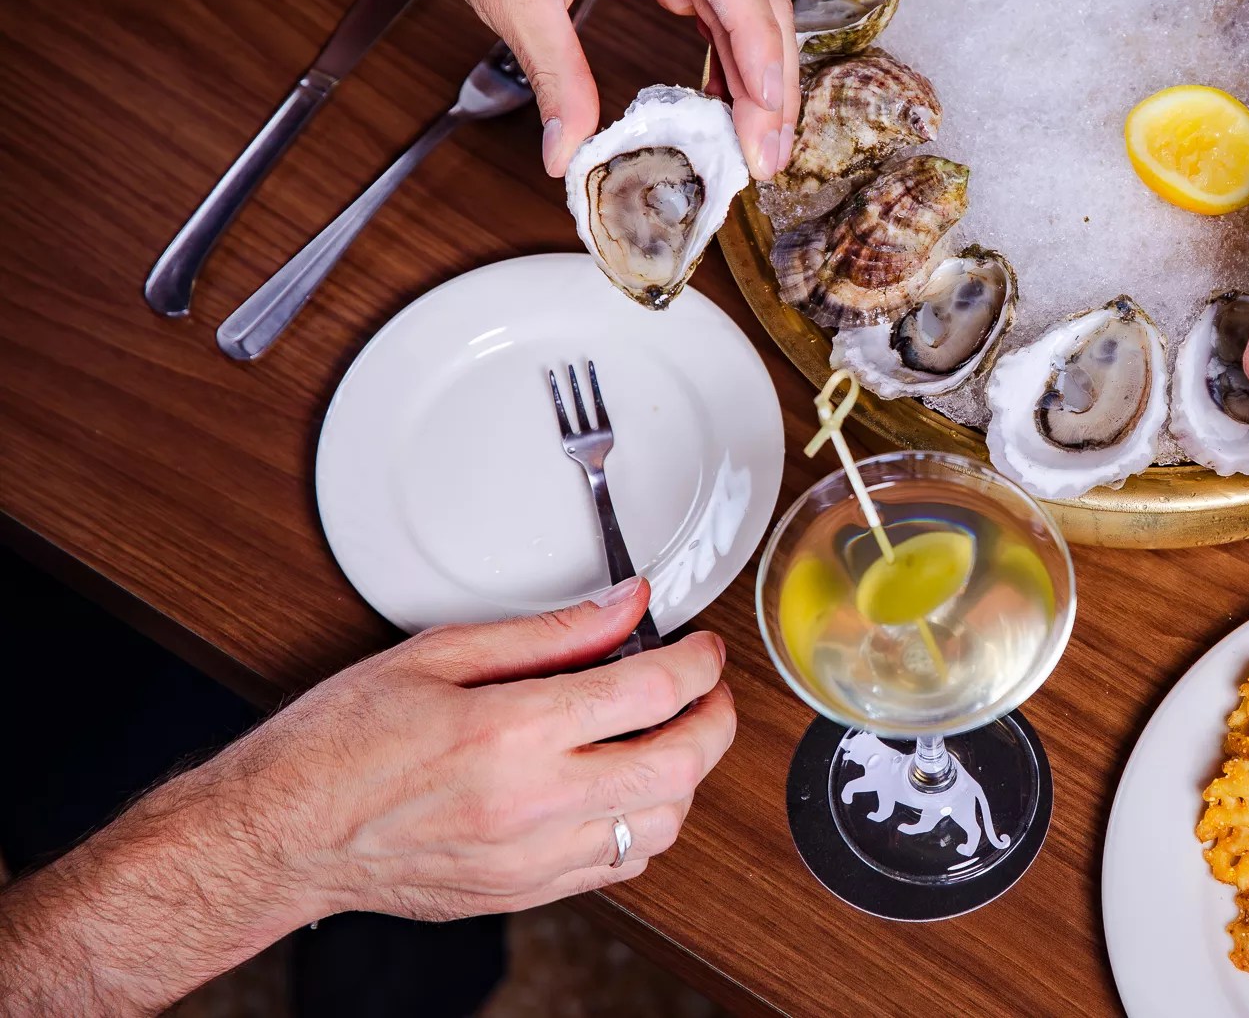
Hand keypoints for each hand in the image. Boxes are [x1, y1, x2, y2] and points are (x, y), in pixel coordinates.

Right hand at [213, 579, 734, 921]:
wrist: (279, 836)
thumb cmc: (338, 743)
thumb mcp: (437, 654)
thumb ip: (549, 632)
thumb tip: (625, 606)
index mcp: (511, 732)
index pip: (650, 692)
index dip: (699, 663)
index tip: (704, 649)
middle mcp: (531, 803)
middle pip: (680, 767)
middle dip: (717, 721)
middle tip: (710, 693)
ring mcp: (530, 859)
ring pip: (662, 826)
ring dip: (686, 778)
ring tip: (670, 737)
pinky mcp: (521, 893)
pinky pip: (619, 866)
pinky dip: (644, 825)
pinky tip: (625, 790)